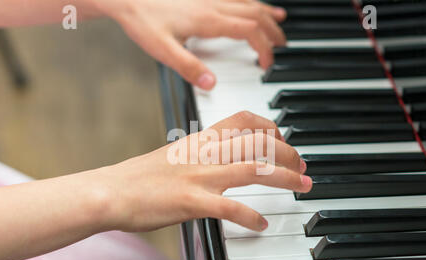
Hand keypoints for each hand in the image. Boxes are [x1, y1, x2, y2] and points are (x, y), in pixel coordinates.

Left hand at [90, 0, 286, 89]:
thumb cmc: (143, 20)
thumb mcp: (163, 50)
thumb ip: (188, 67)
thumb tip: (211, 84)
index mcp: (209, 20)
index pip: (249, 32)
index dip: (264, 48)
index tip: (268, 64)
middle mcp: (213, 5)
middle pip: (255, 15)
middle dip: (272, 31)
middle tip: (283, 45)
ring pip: (248, 2)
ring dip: (267, 13)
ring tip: (280, 20)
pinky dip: (250, 2)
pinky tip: (250, 4)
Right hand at [97, 112, 311, 232]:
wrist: (111, 191)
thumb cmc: (139, 176)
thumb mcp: (174, 155)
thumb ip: (200, 154)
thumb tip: (221, 158)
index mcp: (200, 140)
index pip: (243, 120)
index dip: (270, 126)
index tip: (283, 138)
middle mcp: (205, 154)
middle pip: (259, 143)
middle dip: (289, 153)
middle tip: (303, 166)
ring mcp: (200, 177)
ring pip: (254, 169)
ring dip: (285, 177)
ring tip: (304, 186)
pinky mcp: (191, 202)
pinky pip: (230, 207)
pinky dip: (251, 217)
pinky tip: (262, 225)